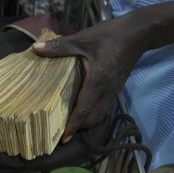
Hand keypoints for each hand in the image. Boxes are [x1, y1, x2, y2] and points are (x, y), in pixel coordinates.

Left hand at [32, 13, 150, 142]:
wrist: (138, 34)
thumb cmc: (110, 36)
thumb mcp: (82, 39)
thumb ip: (59, 47)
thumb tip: (35, 49)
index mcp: (97, 82)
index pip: (84, 110)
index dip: (73, 125)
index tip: (64, 138)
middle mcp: (106, 91)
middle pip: (92, 118)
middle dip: (78, 127)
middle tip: (62, 131)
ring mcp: (113, 91)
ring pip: (100, 115)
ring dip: (87, 122)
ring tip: (72, 124)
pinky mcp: (116, 88)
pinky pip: (105, 107)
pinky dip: (94, 114)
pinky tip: (85, 110)